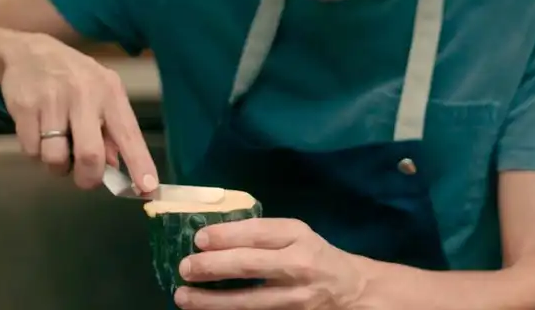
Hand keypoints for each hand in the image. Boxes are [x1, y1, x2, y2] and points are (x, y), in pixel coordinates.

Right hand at [0, 33, 157, 191]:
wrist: (28, 51)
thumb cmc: (73, 77)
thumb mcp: (100, 93)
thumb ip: (111, 129)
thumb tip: (116, 167)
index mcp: (110, 93)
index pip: (129, 134)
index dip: (139, 164)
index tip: (148, 188)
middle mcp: (84, 95)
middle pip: (90, 154)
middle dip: (88, 177)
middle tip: (85, 179)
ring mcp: (53, 101)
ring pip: (55, 158)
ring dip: (57, 166)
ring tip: (57, 148)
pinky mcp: (25, 107)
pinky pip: (31, 150)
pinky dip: (35, 152)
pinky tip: (38, 134)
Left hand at [175, 218, 368, 309]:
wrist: (351, 291)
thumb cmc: (315, 256)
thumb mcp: (296, 235)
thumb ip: (263, 234)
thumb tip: (211, 237)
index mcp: (298, 236)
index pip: (258, 233)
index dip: (225, 235)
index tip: (198, 239)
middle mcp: (298, 266)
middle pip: (249, 266)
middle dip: (212, 267)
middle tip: (185, 268)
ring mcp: (295, 298)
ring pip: (247, 301)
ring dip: (210, 301)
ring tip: (183, 296)